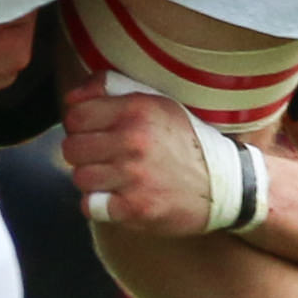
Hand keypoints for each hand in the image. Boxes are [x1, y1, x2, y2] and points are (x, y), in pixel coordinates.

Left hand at [61, 81, 219, 233]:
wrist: (226, 184)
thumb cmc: (185, 141)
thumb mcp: (157, 103)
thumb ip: (112, 90)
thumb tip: (71, 98)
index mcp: (136, 109)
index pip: (75, 115)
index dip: (79, 126)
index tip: (94, 134)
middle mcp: (133, 140)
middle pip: (71, 148)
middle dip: (84, 154)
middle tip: (105, 158)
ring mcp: (134, 176)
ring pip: (80, 178)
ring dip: (94, 180)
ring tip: (116, 178)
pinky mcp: (136, 208)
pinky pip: (91, 206)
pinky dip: (100, 205)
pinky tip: (119, 198)